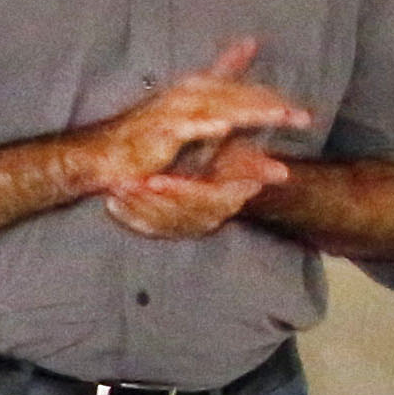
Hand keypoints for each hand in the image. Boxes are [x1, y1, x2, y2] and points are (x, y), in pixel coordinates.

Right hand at [70, 40, 317, 193]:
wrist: (104, 154)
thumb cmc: (145, 136)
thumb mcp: (190, 108)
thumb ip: (220, 74)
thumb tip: (251, 41)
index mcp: (197, 88)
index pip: (242, 90)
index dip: (272, 100)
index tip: (302, 115)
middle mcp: (187, 93)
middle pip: (238, 96)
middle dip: (270, 106)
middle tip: (302, 118)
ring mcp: (172, 111)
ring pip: (218, 107)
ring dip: (249, 111)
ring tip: (278, 116)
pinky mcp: (158, 130)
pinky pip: (185, 127)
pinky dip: (204, 126)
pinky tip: (224, 128)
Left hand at [102, 137, 294, 240]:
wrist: (230, 186)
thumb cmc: (237, 166)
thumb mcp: (248, 164)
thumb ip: (258, 169)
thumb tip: (282, 174)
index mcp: (223, 203)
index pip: (199, 202)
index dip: (177, 191)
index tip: (154, 179)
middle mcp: (205, 220)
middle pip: (173, 214)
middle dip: (148, 199)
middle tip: (124, 182)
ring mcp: (185, 227)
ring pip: (157, 222)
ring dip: (134, 206)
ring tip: (114, 187)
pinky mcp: (167, 230)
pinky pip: (145, 228)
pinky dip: (128, 217)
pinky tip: (111, 204)